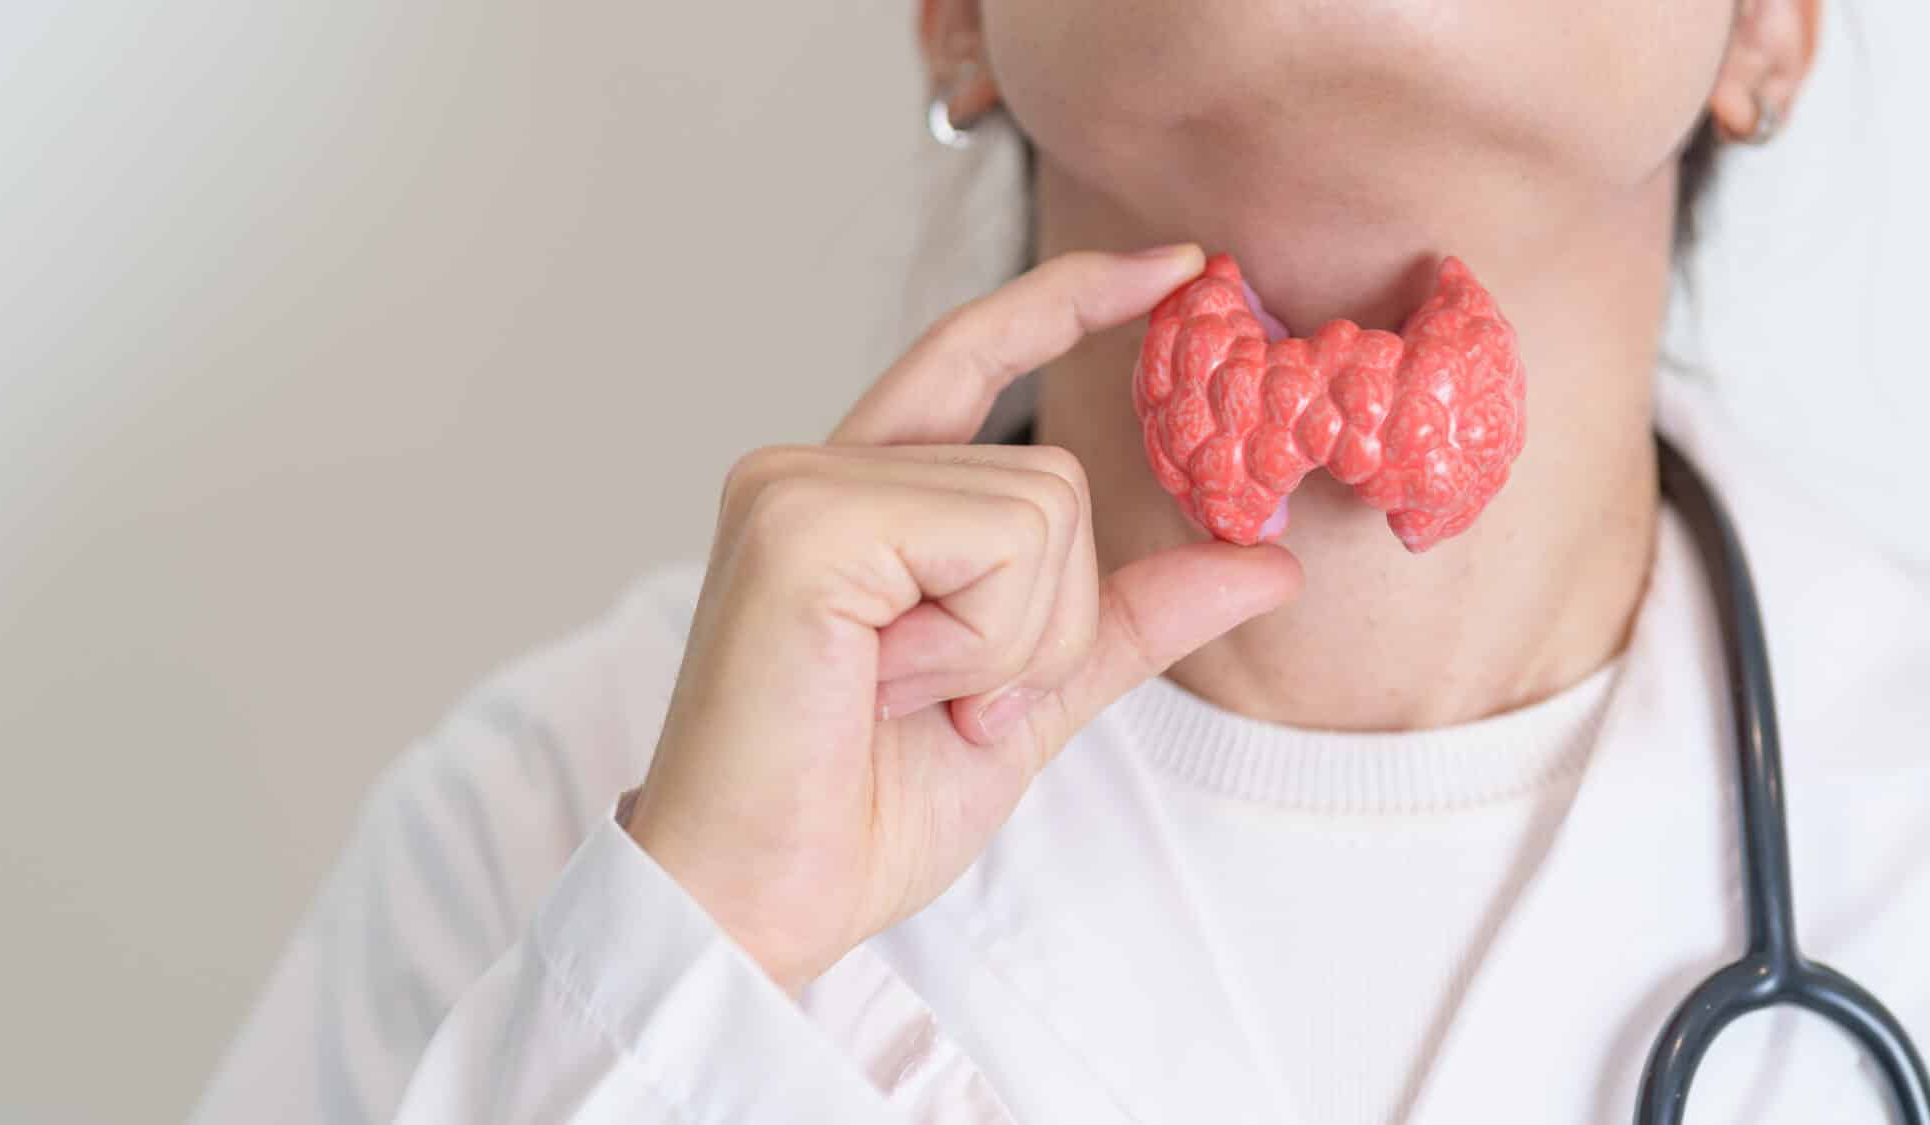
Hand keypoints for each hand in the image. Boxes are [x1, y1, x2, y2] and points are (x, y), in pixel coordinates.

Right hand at [623, 245, 1303, 990]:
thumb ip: (1127, 620)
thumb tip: (1266, 562)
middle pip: (1051, 476)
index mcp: (853, 498)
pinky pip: (998, 540)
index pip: (972, 353)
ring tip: (906, 697)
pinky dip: (982, 640)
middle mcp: (811, 470)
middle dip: (1042, 622)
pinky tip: (887, 684)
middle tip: (946, 701)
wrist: (759, 902)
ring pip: (1040, 508)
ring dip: (1012, 642)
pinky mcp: (801, 523)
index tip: (1177, 265)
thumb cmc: (856, 810)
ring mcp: (796, 487)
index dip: (1070, 298)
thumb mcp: (1028, 700)